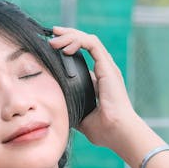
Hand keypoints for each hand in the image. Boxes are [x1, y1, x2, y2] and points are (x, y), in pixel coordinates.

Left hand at [50, 27, 140, 152]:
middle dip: (67, 36)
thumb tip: (58, 109)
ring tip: (53, 40)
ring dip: (69, 36)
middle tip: (51, 37)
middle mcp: (105, 70)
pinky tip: (65, 48)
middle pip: (85, 43)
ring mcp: (107, 67)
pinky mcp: (107, 66)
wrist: (117, 132)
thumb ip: (72, 109)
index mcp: (100, 80)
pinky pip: (92, 44)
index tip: (52, 49)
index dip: (68, 48)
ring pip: (88, 40)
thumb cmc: (105, 130)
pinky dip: (77, 41)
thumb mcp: (81, 118)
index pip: (84, 56)